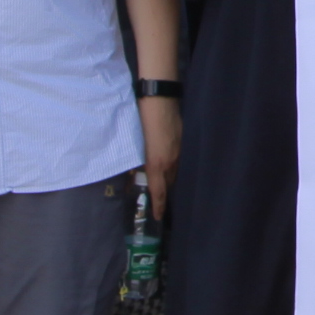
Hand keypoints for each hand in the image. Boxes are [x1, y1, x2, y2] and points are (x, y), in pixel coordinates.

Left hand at [136, 89, 181, 220]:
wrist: (159, 98)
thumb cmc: (141, 120)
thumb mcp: (134, 144)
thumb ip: (135, 162)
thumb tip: (132, 175)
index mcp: (157, 163)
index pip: (159, 191)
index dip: (159, 205)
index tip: (159, 216)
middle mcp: (171, 161)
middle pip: (169, 184)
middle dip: (164, 193)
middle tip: (158, 200)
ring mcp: (179, 150)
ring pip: (175, 172)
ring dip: (169, 180)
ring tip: (163, 184)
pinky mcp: (182, 141)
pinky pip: (179, 161)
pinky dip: (173, 167)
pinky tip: (168, 164)